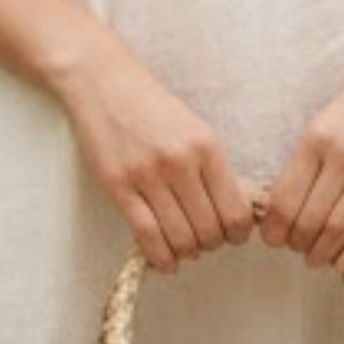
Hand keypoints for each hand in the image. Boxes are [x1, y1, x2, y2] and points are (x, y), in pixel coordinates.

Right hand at [52, 37, 255, 272]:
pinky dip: (161, 257)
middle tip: (206, 241)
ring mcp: (147, 175)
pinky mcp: (118, 186)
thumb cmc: (152, 107)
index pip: (236, 210)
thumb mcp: (195, 129)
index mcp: (207, 147)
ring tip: (186, 247)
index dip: (238, 234)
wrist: (104, 82)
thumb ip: (216, 168)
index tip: (233, 235)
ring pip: (180, 237)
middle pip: (210, 229)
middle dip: (212, 244)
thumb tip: (239, 211)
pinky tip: (166, 261)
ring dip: (188, 251)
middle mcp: (180, 162)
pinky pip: (146, 235)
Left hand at [262, 30, 343, 271]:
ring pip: (339, 226)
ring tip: (316, 259)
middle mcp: (343, 154)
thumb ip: (308, 156)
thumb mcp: (327, 117)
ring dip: (323, 251)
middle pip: (310, 218)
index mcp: (317, 136)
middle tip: (296, 250)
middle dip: (297, 243)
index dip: (275, 227)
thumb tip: (286, 202)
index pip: (285, 197)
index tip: (273, 238)